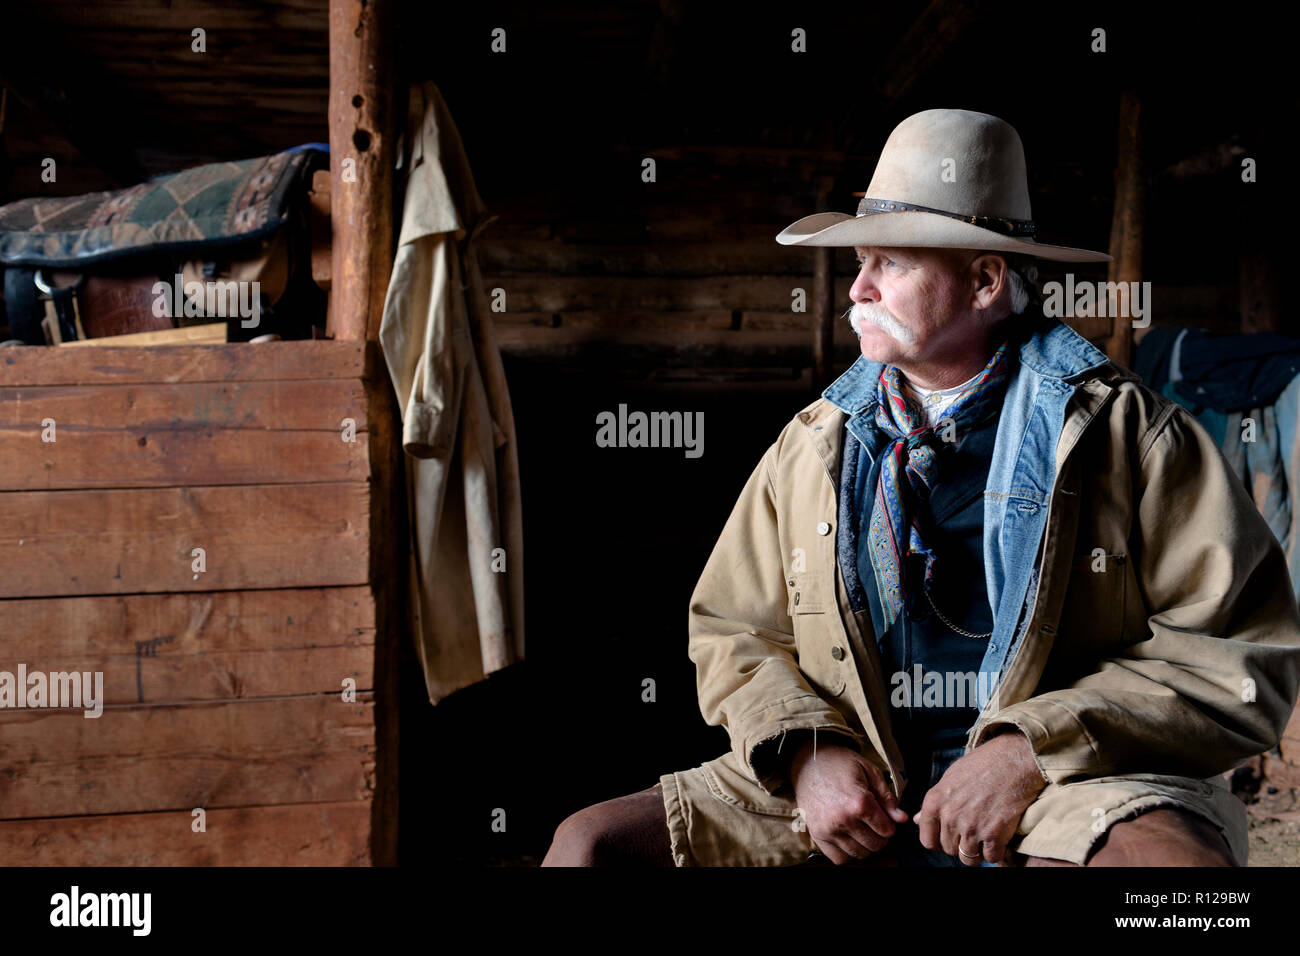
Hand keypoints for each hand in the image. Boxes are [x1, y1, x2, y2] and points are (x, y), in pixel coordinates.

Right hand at [790, 740, 908, 864]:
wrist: (807, 762)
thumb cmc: (839, 763)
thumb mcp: (869, 771)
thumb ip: (887, 797)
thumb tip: (902, 818)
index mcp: (859, 803)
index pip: (887, 831)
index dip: (890, 824)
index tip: (884, 817)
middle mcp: (843, 820)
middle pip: (875, 845)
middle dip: (880, 836)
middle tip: (874, 823)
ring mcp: (828, 830)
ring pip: (859, 854)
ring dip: (865, 845)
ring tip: (862, 829)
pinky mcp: (816, 835)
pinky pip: (839, 858)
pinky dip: (848, 853)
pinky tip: (849, 838)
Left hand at [914, 727, 1046, 865]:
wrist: (1012, 760)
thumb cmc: (981, 765)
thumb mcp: (950, 778)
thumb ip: (934, 803)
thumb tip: (917, 820)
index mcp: (935, 802)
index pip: (927, 840)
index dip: (938, 842)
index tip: (949, 838)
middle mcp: (950, 816)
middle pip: (949, 850)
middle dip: (960, 845)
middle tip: (972, 832)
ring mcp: (972, 826)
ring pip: (968, 858)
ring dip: (977, 852)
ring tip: (984, 837)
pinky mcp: (994, 833)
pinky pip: (991, 858)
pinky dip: (996, 853)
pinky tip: (998, 837)